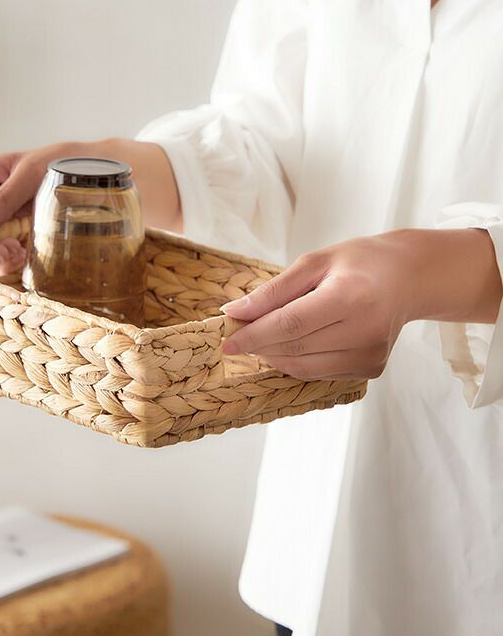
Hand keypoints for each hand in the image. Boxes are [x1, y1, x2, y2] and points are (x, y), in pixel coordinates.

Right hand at [0, 141, 91, 272]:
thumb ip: (4, 197)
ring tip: (18, 255)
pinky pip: (5, 257)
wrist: (96, 174)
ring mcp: (2, 222)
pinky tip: (24, 257)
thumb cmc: (64, 163)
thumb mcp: (32, 174)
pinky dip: (11, 263)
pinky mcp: (18, 237)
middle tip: (7, 255)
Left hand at [221, 228, 501, 380]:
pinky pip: (319, 372)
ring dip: (275, 356)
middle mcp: (364, 331)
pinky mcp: (372, 368)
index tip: (226, 341)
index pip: (290, 325)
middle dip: (259, 344)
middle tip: (238, 334)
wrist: (409, 278)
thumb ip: (273, 291)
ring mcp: (371, 355)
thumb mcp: (313, 263)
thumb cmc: (358, 263)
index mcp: (350, 297)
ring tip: (263, 336)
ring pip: (303, 367)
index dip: (254, 335)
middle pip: (294, 348)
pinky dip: (297, 361)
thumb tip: (234, 312)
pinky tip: (294, 343)